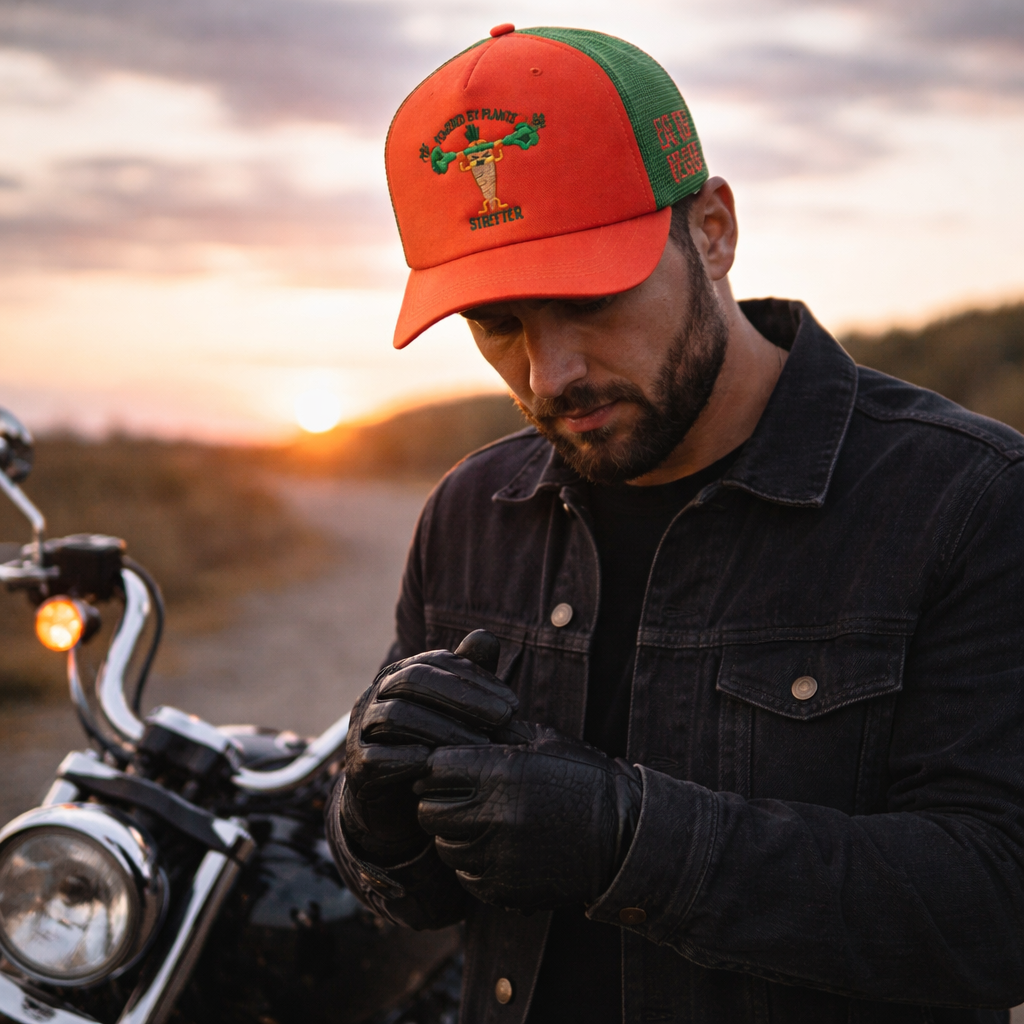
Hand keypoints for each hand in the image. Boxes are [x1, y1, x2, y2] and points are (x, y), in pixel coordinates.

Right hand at [341, 631, 517, 863]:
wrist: (396, 804)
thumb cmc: (432, 747)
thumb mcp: (455, 713)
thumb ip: (468, 678)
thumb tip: (486, 636)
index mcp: (400, 674)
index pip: (437, 662)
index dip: (476, 679)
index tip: (513, 705)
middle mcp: (376, 694)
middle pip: (413, 680)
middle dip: (462, 697)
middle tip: (503, 719)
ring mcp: (361, 729)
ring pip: (397, 715)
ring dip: (444, 729)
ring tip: (481, 746)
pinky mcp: (355, 767)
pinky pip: (374, 757)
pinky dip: (405, 759)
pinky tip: (435, 764)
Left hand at [414, 723, 642, 912]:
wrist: (625, 836)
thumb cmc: (585, 778)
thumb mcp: (544, 741)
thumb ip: (497, 734)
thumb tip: (458, 725)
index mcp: (500, 772)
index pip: (434, 768)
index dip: (438, 765)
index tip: (450, 766)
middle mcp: (493, 816)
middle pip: (429, 810)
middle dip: (439, 800)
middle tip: (460, 796)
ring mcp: (497, 857)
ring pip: (444, 845)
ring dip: (455, 834)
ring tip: (483, 822)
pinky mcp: (503, 889)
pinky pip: (466, 875)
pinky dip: (475, 863)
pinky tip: (498, 848)